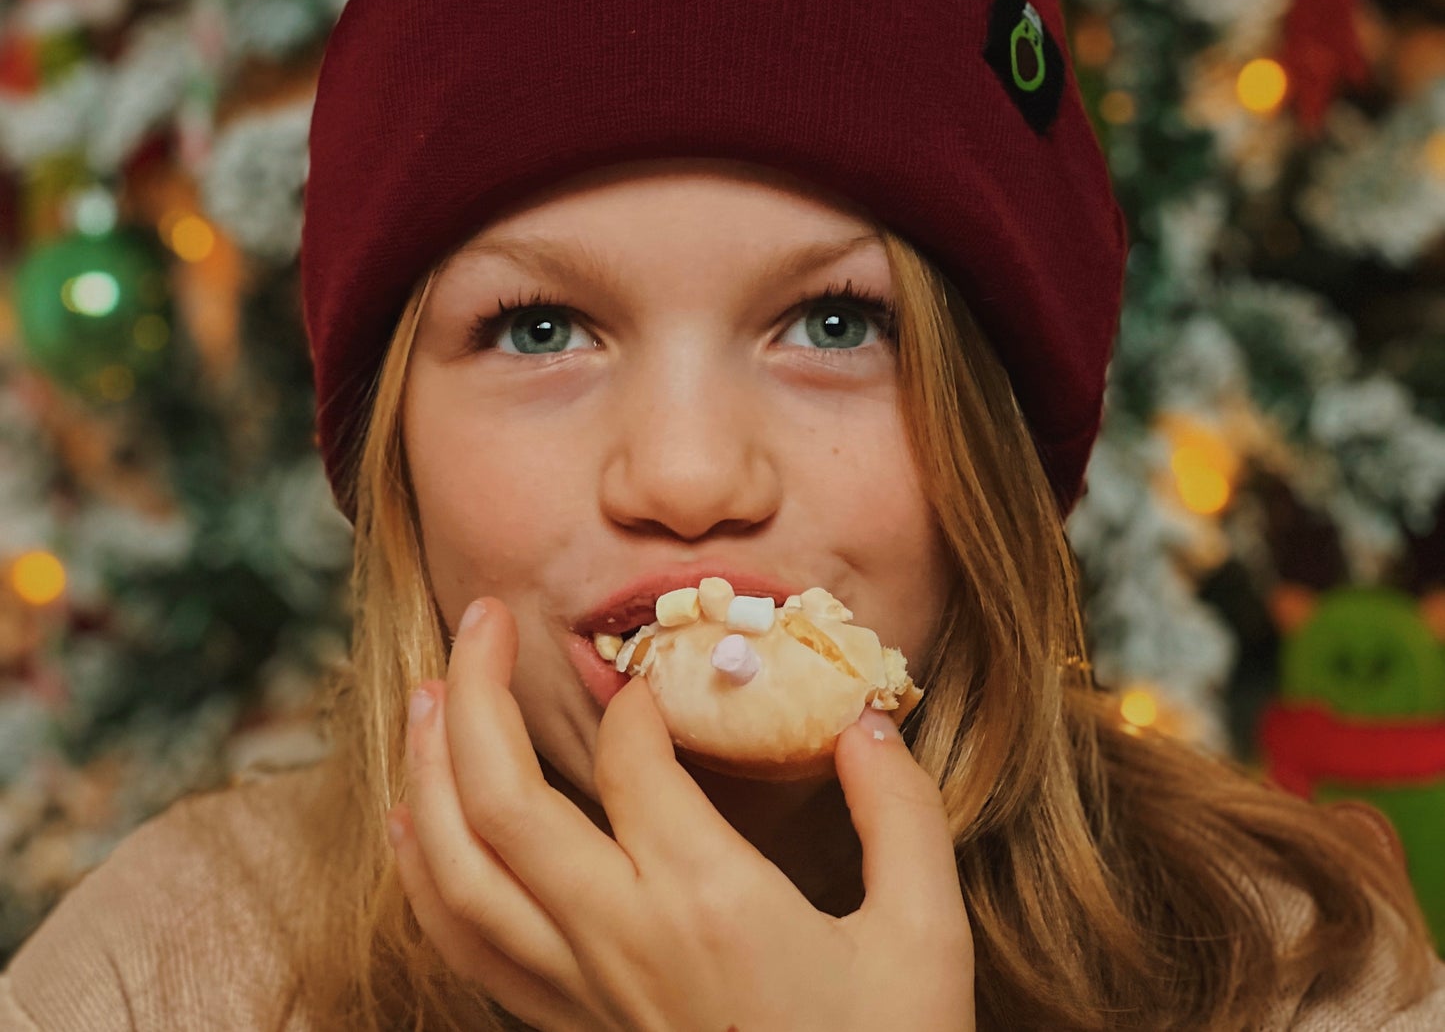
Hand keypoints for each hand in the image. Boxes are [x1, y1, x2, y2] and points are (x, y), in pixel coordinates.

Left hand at [390, 596, 974, 1031]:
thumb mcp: (926, 937)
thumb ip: (901, 815)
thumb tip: (863, 721)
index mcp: (707, 900)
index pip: (631, 761)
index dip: (638, 695)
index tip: (658, 672)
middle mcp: (621, 938)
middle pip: (504, 801)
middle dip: (478, 691)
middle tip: (483, 613)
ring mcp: (579, 991)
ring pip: (460, 873)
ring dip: (428, 773)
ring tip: (426, 692)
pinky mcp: (567, 1028)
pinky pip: (465, 948)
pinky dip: (422, 876)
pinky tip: (407, 824)